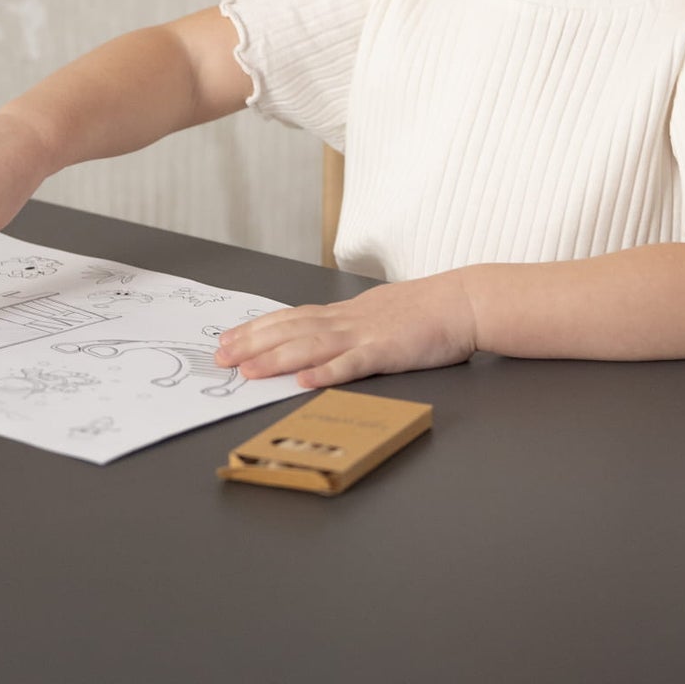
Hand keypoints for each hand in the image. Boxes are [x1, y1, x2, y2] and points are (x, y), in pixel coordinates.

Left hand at [213, 272, 478, 390]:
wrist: (464, 301)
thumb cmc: (428, 311)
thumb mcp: (380, 314)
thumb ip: (352, 327)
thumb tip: (323, 339)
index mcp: (346, 313)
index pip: (291, 318)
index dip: (257, 329)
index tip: (228, 338)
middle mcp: (348, 321)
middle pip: (291, 331)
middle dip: (252, 344)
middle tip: (220, 356)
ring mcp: (366, 335)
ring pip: (312, 346)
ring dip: (276, 359)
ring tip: (248, 371)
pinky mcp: (387, 351)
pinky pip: (352, 364)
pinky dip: (326, 372)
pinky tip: (304, 381)